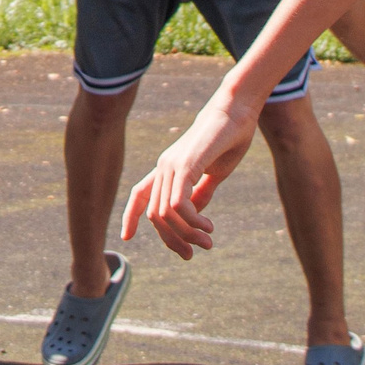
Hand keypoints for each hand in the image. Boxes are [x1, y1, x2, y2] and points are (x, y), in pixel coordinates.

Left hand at [119, 89, 261, 258]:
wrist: (237, 112)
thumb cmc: (229, 138)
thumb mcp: (214, 173)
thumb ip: (202, 193)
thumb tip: (194, 215)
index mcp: (168, 168)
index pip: (139, 194)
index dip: (130, 216)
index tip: (126, 238)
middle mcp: (164, 166)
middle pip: (154, 215)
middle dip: (173, 240)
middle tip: (194, 253)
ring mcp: (172, 164)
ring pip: (164, 214)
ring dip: (186, 234)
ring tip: (207, 241)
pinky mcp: (185, 164)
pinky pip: (177, 203)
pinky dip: (191, 221)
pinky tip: (207, 226)